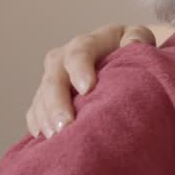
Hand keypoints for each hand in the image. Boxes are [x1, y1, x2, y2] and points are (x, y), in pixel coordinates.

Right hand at [25, 24, 157, 137]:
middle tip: (66, 124)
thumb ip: (138, 37)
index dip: (80, 69)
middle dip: (57, 102)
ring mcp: (54, 76)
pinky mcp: (47, 94)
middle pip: (54, 77)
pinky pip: (35, 108)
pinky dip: (37, 122)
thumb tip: (132, 43)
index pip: (79, 52)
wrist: (122, 54)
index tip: (87, 89)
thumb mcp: (139, 37)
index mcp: (89, 43)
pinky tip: (41, 138)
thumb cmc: (134, 48)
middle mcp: (65, 57)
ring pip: (42, 94)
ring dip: (46, 116)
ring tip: (55, 136)